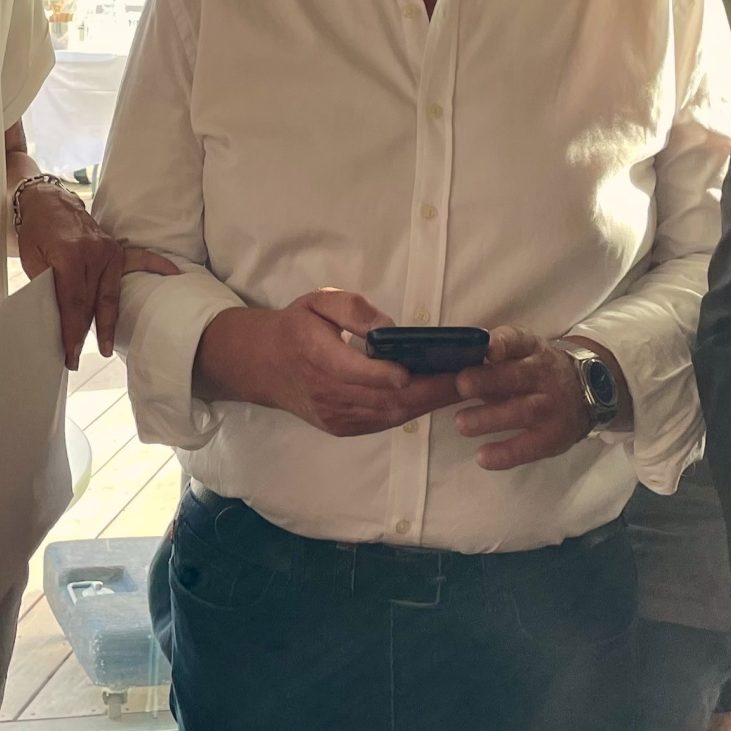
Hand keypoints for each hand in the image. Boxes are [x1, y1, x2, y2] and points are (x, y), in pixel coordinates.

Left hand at [15, 181, 177, 367]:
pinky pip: (140, 259)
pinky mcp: (116, 248)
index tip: (69, 353)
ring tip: (106, 347)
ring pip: (110, 294)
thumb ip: (48, 287)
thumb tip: (58, 318)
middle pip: (92, 303)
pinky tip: (174, 273)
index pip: (73, 302)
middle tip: (76, 358)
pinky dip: (158, 265)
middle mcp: (94, 252)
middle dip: (85, 334)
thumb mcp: (33, 261)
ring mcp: (108, 250)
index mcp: (70, 255)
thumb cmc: (37, 232)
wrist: (47, 202)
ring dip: (108, 323)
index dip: (71, 331)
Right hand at [225, 291, 463, 437]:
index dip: (386, 374)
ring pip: (389, 415)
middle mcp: (327, 393)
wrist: (263, 366)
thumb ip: (351, 309)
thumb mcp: (317, 302)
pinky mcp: (342, 428)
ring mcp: (335, 416)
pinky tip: (435, 397)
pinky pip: (383, 422)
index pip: (355, 372)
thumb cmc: (295, 327)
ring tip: (461, 386)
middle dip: (429, 391)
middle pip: (384, 398)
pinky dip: (412, 411)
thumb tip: (388, 327)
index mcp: (316, 356)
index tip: (416, 369)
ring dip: (428, 403)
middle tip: (467, 377)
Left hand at [450, 325, 591, 469]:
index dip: (503, 343)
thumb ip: (491, 358)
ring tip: (462, 424)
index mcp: (531, 349)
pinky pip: (529, 446)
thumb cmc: (535, 370)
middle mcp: (542, 375)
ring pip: (521, 411)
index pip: (518, 340)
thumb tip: (444, 367)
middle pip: (516, 376)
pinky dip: (505, 453)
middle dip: (488, 380)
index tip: (488, 348)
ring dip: (490, 418)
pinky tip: (483, 457)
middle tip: (461, 385)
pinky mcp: (553, 437)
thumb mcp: (522, 354)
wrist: (588, 392)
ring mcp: (550, 407)